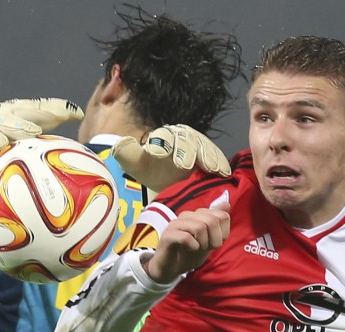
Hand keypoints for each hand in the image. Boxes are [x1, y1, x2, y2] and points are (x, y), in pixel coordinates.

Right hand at [0, 98, 83, 185]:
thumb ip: (38, 152)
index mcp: (20, 115)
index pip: (43, 109)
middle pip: (29, 109)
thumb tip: (63, 168)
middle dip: (46, 110)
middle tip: (62, 115)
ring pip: (7, 120)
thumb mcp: (18, 149)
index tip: (78, 114)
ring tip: (33, 131)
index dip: (60, 109)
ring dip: (20, 124)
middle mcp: (7, 114)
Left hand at [113, 124, 229, 193]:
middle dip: (186, 151)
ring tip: (210, 169)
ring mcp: (199, 144)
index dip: (161, 144)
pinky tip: (223, 173)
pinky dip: (220, 164)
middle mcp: (182, 136)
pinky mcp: (211, 155)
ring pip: (204, 147)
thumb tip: (121, 142)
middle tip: (184, 166)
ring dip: (207, 158)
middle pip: (186, 140)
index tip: (158, 155)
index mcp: (163, 136)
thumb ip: (127, 154)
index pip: (162, 136)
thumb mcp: (136, 164)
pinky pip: (217, 157)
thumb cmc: (152, 171)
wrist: (168, 182)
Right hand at [144, 201, 229, 282]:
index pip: (222, 215)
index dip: (223, 233)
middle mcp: (186, 215)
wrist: (170, 268)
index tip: (214, 243)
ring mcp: (176, 224)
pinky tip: (190, 249)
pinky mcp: (168, 235)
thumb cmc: (189, 253)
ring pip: (200, 227)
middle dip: (214, 239)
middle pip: (212, 220)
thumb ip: (217, 223)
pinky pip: (186, 237)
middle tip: (206, 248)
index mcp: (197, 214)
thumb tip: (226, 204)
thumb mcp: (209, 240)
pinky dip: (193, 246)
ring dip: (203, 243)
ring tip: (197, 249)